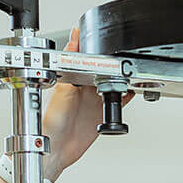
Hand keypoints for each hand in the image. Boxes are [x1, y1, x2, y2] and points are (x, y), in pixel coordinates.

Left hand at [40, 28, 129, 178]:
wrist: (56, 148)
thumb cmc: (51, 121)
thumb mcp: (62, 86)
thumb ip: (70, 62)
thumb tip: (74, 36)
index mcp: (72, 76)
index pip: (87, 55)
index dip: (96, 45)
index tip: (105, 33)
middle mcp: (83, 87)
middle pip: (103, 67)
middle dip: (113, 60)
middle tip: (123, 53)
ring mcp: (93, 100)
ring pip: (112, 82)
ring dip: (121, 77)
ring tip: (129, 70)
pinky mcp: (101, 113)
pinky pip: (118, 101)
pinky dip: (126, 95)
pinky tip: (131, 89)